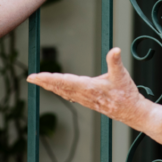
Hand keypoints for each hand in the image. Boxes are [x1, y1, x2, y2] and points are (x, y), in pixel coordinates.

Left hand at [28, 48, 151, 129]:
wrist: (132, 112)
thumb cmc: (126, 94)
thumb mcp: (122, 75)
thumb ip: (116, 61)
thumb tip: (115, 49)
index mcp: (88, 88)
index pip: (64, 81)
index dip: (49, 78)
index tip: (37, 77)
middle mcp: (83, 94)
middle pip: (59, 87)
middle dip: (44, 82)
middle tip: (30, 78)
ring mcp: (84, 99)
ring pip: (62, 91)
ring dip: (49, 86)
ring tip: (38, 81)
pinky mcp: (88, 100)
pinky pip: (68, 94)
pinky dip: (59, 90)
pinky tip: (56, 89)